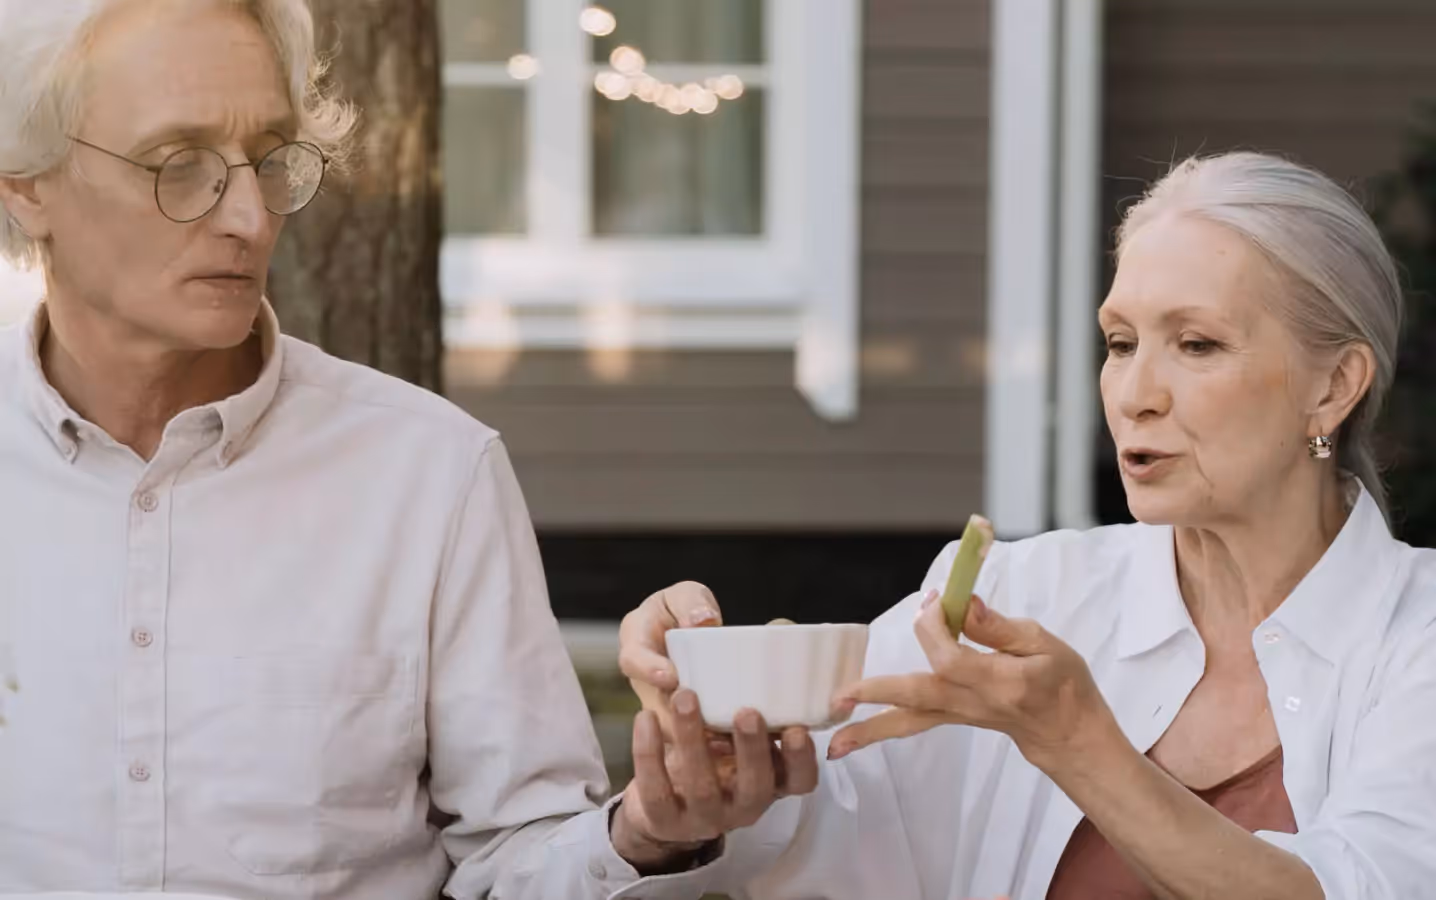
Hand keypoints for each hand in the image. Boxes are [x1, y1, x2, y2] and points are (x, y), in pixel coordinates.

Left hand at [611, 689, 818, 871]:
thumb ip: (753, 708)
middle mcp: (743, 807)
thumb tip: (763, 643)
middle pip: (755, 787)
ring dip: (693, 739)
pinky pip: (656, 789)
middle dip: (752, 749)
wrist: (663, 808)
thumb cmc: (713, 759)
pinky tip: (645, 718)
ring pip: (701, 786)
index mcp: (769, 784)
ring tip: (684, 697)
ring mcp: (704, 818)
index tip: (796, 728)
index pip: (800, 781)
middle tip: (746, 711)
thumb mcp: (739, 740)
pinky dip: (649, 752)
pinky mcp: (664, 820)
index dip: (801, 759)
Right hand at [618, 581, 722, 733]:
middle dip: (677, 716)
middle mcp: (645, 684)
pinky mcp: (683, 728)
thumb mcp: (686, 595)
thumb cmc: (687, 610)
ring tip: (724, 740)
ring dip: (695, 739)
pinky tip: (736, 749)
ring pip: (673, 733)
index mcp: (636, 646)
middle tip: (703, 717)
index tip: (670, 676)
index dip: (648, 670)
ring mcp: (663, 709)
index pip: (632, 659)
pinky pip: (692, 743)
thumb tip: (703, 620)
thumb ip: (691, 602)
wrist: (693, 634)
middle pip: (654, 707)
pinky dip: (712, 747)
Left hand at [827, 590, 1119, 771]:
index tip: (934, 600)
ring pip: (909, 721)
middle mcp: (972, 703)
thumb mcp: (1046, 644)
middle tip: (840, 697)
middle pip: (918, 697)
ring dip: (869, 730)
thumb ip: (999, 627)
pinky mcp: (950, 717)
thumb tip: (965, 604)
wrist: (1067, 732)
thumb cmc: (1063, 684)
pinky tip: (848, 739)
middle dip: (877, 693)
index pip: (951, 657)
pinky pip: (913, 723)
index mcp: (999, 682)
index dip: (935, 626)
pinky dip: (881, 729)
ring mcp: (958, 715)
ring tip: (832, 744)